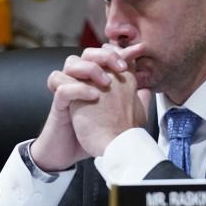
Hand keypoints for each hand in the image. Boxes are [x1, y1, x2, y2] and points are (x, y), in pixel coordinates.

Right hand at [30, 44, 143, 170]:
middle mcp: (80, 82)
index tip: (139, 50)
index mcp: (94, 81)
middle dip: (104, 55)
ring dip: (89, 68)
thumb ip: (132, 102)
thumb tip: (147, 90)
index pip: (104, 55)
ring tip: (106, 83)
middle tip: (121, 67)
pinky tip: (94, 96)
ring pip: (70, 63)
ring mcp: (68, 92)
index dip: (120, 50)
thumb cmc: (95, 135)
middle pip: (86, 53)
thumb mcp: (119, 116)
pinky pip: (62, 88)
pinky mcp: (59, 106)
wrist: (74, 154)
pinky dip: (77, 88)